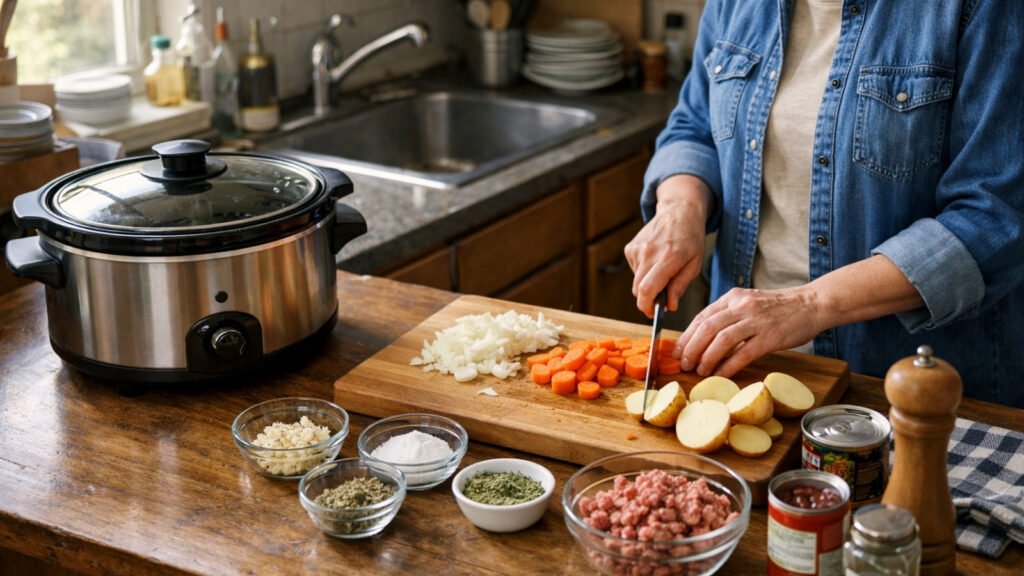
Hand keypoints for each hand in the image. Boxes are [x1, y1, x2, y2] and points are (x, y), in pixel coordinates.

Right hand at [624, 175, 709, 316]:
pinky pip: (634, 270)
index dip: (646, 306)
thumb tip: (670, 306)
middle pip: (638, 289)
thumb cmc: (690, 239)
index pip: (647, 289)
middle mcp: (649, 253)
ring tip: (663, 270)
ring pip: (636, 281)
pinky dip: (643, 272)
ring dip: (648, 283)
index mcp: (668, 258)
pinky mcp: (630, 248)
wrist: (679, 211)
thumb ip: (680, 285)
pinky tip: (655, 260)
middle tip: (662, 297)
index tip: (652, 313)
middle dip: (648, 299)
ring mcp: (637, 249)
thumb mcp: (694, 264)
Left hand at [676, 286, 823, 376]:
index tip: (677, 351)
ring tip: (700, 371)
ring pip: (722, 340)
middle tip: (684, 364)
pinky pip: (744, 352)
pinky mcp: (771, 336)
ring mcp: (756, 321)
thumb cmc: (779, 308)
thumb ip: (728, 315)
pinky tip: (721, 374)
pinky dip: (729, 365)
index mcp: (733, 298)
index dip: (686, 336)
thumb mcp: (748, 303)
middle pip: (707, 328)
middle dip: (691, 349)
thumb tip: (704, 337)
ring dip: (707, 358)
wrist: (812, 303)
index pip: (702, 317)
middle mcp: (741, 307)